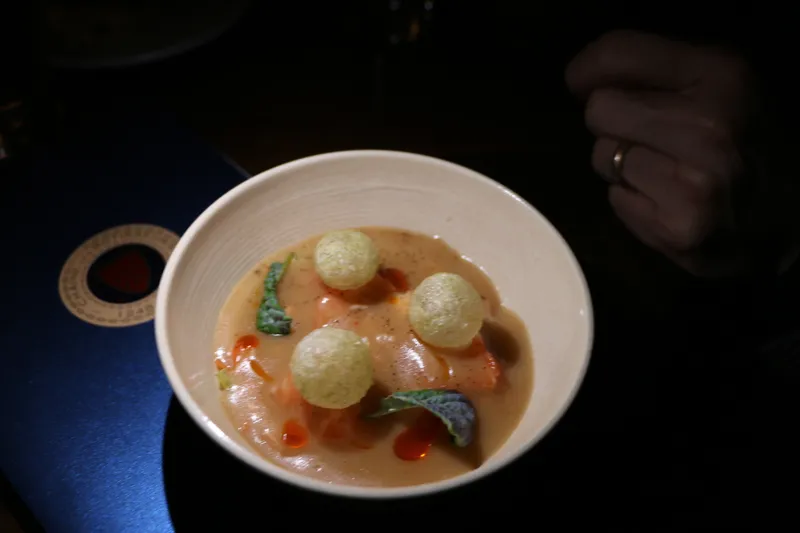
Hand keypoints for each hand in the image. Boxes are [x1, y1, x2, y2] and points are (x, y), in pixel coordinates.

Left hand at [566, 30, 788, 277]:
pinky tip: (668, 203)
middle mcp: (711, 125)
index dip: (588, 72)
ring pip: (602, 156)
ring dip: (623, 166)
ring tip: (666, 173)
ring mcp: (696, 182)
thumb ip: (649, 69)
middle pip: (599, 109)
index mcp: (721, 74)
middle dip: (614, 124)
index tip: (588, 84)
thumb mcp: (710, 84)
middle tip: (654, 139)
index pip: (616, 54)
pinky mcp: (680, 227)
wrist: (780, 216)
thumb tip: (579, 77)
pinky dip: (632, 202)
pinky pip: (615, 198)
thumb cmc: (735, 142)